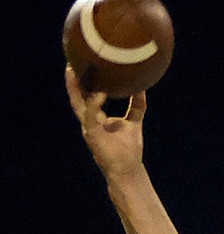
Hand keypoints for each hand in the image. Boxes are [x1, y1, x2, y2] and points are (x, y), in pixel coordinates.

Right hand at [65, 66, 146, 181]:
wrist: (128, 171)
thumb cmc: (129, 150)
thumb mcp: (134, 122)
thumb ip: (137, 106)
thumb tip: (142, 88)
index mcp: (97, 118)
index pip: (86, 96)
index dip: (83, 81)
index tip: (82, 64)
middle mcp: (89, 121)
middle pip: (77, 97)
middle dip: (72, 81)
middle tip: (71, 62)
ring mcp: (89, 128)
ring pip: (78, 104)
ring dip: (74, 88)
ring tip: (73, 71)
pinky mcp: (92, 135)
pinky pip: (90, 116)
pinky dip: (94, 104)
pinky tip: (99, 93)